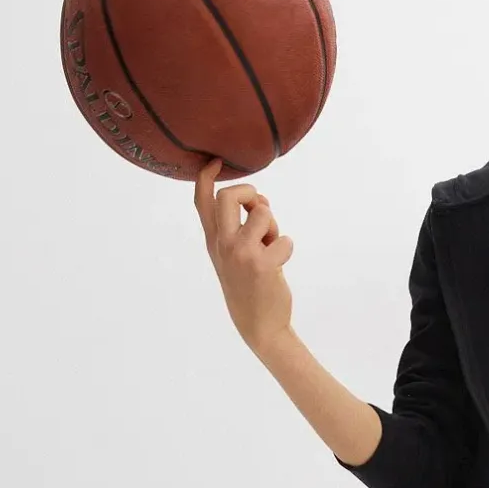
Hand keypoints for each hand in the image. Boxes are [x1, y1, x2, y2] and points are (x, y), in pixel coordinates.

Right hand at [193, 157, 294, 353]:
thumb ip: (244, 227)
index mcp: (213, 241)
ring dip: (273, 225)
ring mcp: (240, 254)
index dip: (206, 177)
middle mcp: (222, 245)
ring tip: (271, 245)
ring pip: (262, 212)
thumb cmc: (251, 287)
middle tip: (259, 207)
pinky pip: (284, 239)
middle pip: (227, 196)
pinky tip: (280, 265)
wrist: (259, 326)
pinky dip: (287, 247)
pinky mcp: (261, 264)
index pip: (201, 202)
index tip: (216, 161)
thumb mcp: (238, 255)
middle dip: (249, 193)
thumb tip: (261, 201)